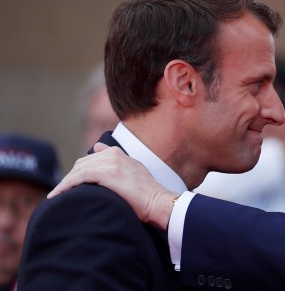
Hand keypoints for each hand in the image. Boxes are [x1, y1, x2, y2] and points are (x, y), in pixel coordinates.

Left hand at [48, 144, 175, 229]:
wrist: (158, 203)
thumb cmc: (147, 195)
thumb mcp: (133, 173)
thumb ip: (117, 164)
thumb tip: (97, 149)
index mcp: (119, 153)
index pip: (91, 158)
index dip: (80, 170)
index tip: (74, 183)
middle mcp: (114, 154)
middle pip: (81, 163)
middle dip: (70, 177)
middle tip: (62, 193)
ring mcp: (111, 163)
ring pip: (78, 170)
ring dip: (65, 183)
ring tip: (57, 196)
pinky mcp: (107, 173)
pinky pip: (78, 177)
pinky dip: (65, 186)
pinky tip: (57, 195)